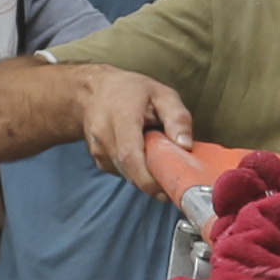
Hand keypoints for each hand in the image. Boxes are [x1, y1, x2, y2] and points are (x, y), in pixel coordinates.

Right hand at [74, 62, 198, 189]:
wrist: (93, 91)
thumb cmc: (131, 90)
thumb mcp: (162, 94)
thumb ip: (177, 118)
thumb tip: (185, 146)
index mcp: (121, 117)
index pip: (130, 156)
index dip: (149, 179)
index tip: (169, 188)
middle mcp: (104, 135)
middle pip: (129, 171)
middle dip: (154, 182)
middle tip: (174, 181)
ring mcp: (98, 150)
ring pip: (127, 175)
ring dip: (147, 175)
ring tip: (159, 159)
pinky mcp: (99, 160)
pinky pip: (123, 173)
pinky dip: (137, 171)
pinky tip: (143, 155)